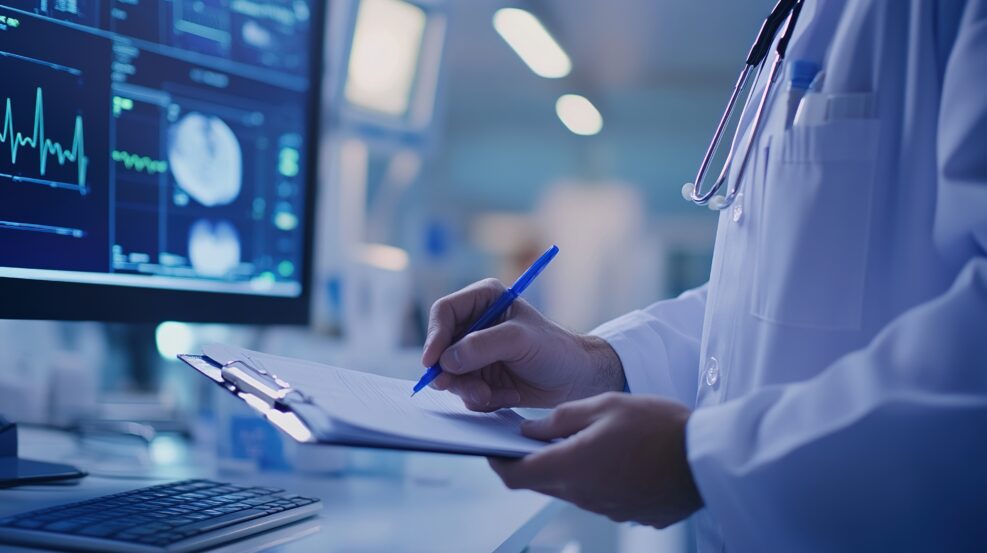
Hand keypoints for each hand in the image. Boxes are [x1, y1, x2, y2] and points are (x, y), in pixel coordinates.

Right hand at [422, 279, 624, 411]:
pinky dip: (482, 399)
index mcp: (483, 299)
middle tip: (458, 387)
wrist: (575, 380)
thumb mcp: (519, 341)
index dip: (435, 336)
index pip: (444, 312)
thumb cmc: (554, 349)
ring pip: (450, 374)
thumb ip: (482, 346)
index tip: (433, 362)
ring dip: (469, 389)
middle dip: (451, 372)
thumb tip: (446, 360)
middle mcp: (475, 324)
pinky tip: (507, 396)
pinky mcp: (480, 377)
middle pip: (441, 347)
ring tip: (493, 396)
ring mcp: (475, 353)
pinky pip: (465, 392)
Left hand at [490, 392, 701, 527]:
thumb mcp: (604, 406)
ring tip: (575, 439)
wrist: (708, 459)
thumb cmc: (658, 426)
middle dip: (529, 461)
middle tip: (531, 435)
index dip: (497, 461)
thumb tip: (528, 431)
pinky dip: (592, 477)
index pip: (514, 476)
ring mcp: (605, 508)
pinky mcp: (627, 512)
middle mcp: (582, 496)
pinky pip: (597, 495)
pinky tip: (609, 454)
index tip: (491, 446)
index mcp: (570, 468)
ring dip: (563, 468)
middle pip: (540, 483)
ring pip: (568, 489)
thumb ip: (561, 419)